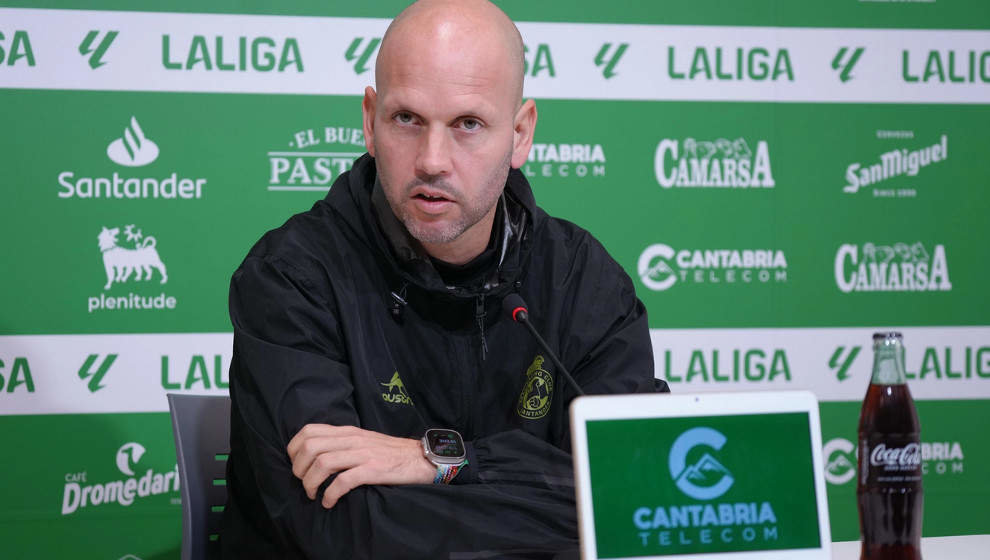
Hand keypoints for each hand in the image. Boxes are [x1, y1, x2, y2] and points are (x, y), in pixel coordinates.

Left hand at [287, 424, 435, 508]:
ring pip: (322, 463)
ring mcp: (362, 454)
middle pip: (310, 447)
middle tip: (305, 484)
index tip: (297, 466)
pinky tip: (329, 502)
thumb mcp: (362, 440)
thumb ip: (341, 442)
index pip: (309, 431)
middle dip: (299, 469)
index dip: (294, 449)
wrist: (420, 458)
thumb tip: (314, 455)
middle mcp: (352, 439)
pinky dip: (330, 494)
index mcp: (347, 431)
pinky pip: (342, 481)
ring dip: (311, 483)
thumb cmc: (389, 453)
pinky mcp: (372, 470)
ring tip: (314, 495)